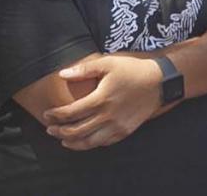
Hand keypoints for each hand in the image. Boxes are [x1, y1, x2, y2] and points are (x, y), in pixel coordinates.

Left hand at [43, 54, 163, 149]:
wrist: (160, 82)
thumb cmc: (133, 70)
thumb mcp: (108, 63)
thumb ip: (84, 69)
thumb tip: (62, 74)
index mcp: (101, 99)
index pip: (70, 113)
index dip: (55, 116)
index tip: (47, 114)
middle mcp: (107, 116)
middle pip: (76, 131)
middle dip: (59, 132)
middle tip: (50, 129)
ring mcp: (117, 126)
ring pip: (88, 142)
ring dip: (72, 143)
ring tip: (63, 140)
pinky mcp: (125, 131)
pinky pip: (104, 143)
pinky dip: (90, 144)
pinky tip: (84, 140)